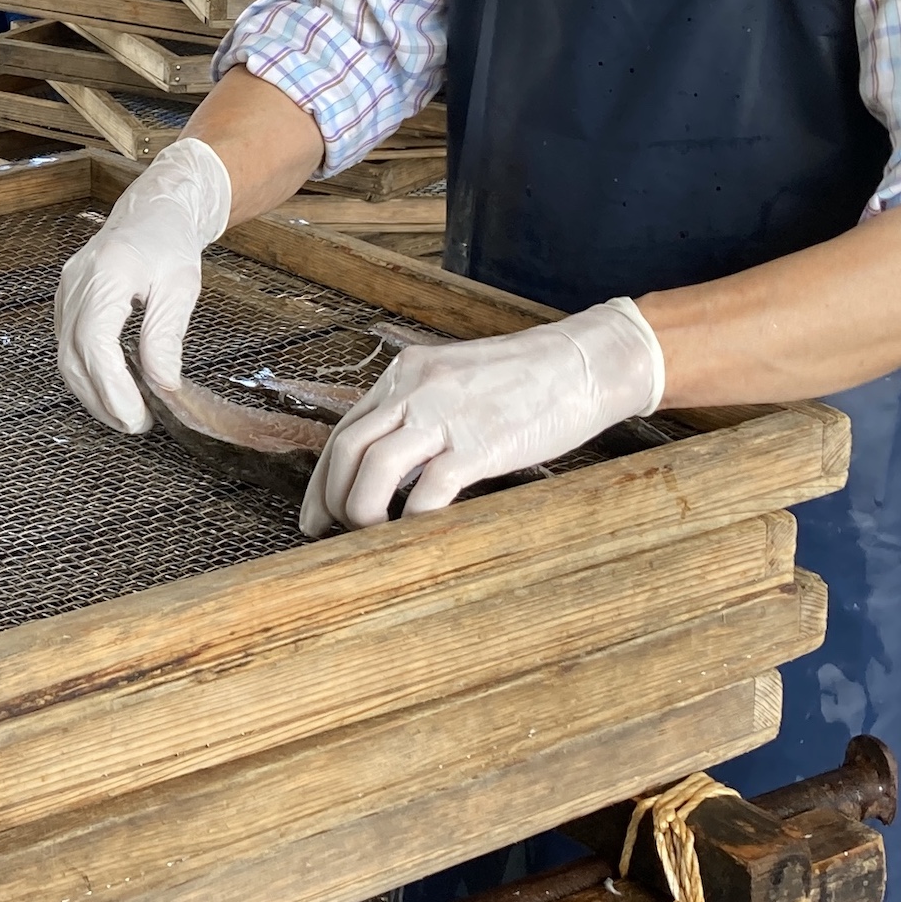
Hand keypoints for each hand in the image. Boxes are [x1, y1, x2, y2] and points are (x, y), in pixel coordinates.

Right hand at [55, 139, 232, 433]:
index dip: (111, 387)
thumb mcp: (180, 287)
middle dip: (102, 400)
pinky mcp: (65, 302)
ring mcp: (65, 293)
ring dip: (93, 393)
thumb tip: (161, 385)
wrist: (152, 211)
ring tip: (127, 414)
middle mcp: (76, 283)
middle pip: (73, 357)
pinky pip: (67, 347)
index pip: (94, 342)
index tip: (138, 415)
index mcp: (106, 273)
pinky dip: (87, 376)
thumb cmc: (169, 243)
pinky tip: (113, 389)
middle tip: (137, 424)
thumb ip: (166, 336)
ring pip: (65, 358)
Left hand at [301, 297, 664, 537]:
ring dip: (362, 513)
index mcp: (406, 374)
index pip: (345, 431)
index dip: (322, 479)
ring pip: (374, 470)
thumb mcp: (456, 380)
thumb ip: (421, 411)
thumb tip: (392, 465)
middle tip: (330, 535)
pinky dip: (413, 521)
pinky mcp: (479, 444)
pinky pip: (429, 491)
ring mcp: (445, 416)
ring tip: (372, 538)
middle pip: (345, 451)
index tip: (316, 513)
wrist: (584, 363)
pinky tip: (416, 537)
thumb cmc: (526, 378)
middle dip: (330, 500)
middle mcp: (415, 390)